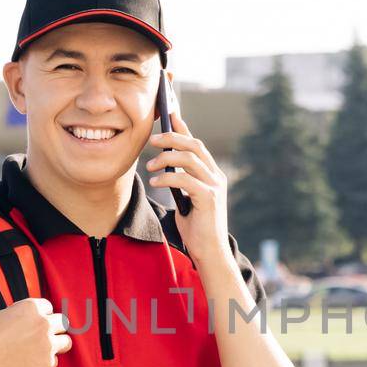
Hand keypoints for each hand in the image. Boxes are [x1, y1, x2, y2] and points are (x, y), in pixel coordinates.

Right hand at [0, 297, 70, 366]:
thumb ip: (17, 314)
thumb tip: (23, 317)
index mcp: (31, 307)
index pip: (48, 306)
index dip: (41, 315)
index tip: (36, 323)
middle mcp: (43, 323)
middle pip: (62, 322)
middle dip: (54, 328)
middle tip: (44, 336)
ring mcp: (48, 344)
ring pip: (66, 342)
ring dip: (57, 345)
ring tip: (44, 350)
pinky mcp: (47, 364)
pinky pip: (53, 361)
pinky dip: (44, 363)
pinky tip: (29, 364)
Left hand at [145, 113, 229, 267]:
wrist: (209, 253)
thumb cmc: (196, 228)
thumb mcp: (186, 199)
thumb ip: (180, 181)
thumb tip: (163, 163)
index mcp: (212, 174)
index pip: (197, 144)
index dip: (183, 127)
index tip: (168, 113)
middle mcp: (217, 176)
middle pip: (194, 145)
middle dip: (171, 137)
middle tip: (151, 140)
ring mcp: (215, 186)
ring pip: (190, 158)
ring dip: (166, 158)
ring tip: (150, 165)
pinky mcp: (209, 198)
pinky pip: (185, 179)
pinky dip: (167, 177)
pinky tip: (155, 182)